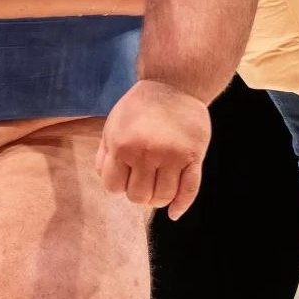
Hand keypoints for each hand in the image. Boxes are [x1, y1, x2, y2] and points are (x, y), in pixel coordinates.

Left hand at [98, 79, 210, 219]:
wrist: (174, 84)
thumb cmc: (139, 108)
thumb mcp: (113, 126)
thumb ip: (105, 156)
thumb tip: (110, 186)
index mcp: (122, 146)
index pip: (114, 188)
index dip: (119, 186)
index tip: (127, 177)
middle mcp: (147, 153)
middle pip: (138, 197)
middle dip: (139, 193)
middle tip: (144, 180)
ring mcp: (172, 156)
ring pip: (163, 197)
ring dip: (158, 199)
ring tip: (158, 187)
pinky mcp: (193, 156)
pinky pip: (189, 190)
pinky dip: (181, 206)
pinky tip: (174, 213)